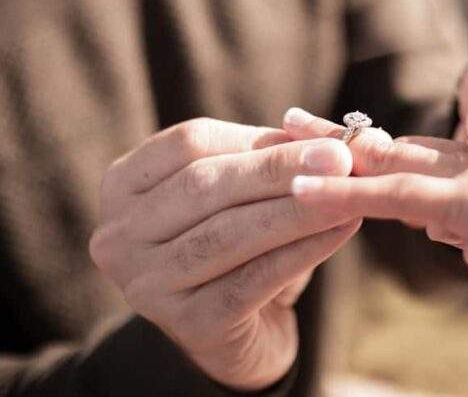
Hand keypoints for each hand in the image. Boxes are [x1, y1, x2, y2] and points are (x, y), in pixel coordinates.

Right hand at [89, 118, 360, 389]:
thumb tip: (327, 136)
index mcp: (124, 185)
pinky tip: (340, 231)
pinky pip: (252, 280)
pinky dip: (302, 251)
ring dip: (297, 210)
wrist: (243, 329)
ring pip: (228, 234)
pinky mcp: (187, 325)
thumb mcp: (246, 192)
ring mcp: (147, 283)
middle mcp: (120, 235)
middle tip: (340, 160)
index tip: (319, 137)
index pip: (190, 143)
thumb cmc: (242, 245)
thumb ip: (272, 158)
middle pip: (205, 186)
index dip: (257, 138)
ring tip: (347, 195)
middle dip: (278, 170)